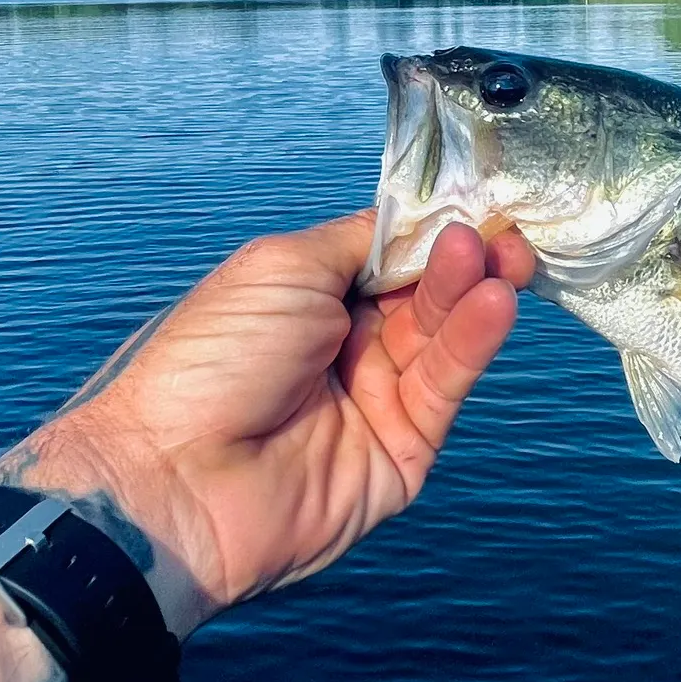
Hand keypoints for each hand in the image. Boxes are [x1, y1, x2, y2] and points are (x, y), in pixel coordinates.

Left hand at [0, 211, 534, 637]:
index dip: (435, 231)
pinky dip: (473, 343)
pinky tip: (493, 303)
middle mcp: (351, 344)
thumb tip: (424, 221)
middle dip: (466, 259)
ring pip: (444, 335)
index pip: (395, 255)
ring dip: (474, 293)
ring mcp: (379, 397)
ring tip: (502, 260)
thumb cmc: (214, 356)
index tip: (479, 205)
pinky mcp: (406, 448)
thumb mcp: (285, 267)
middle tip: (503, 233)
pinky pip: (446, 386)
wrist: (177, 477)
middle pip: (428, 293)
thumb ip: (364, 240)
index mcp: (315, 299)